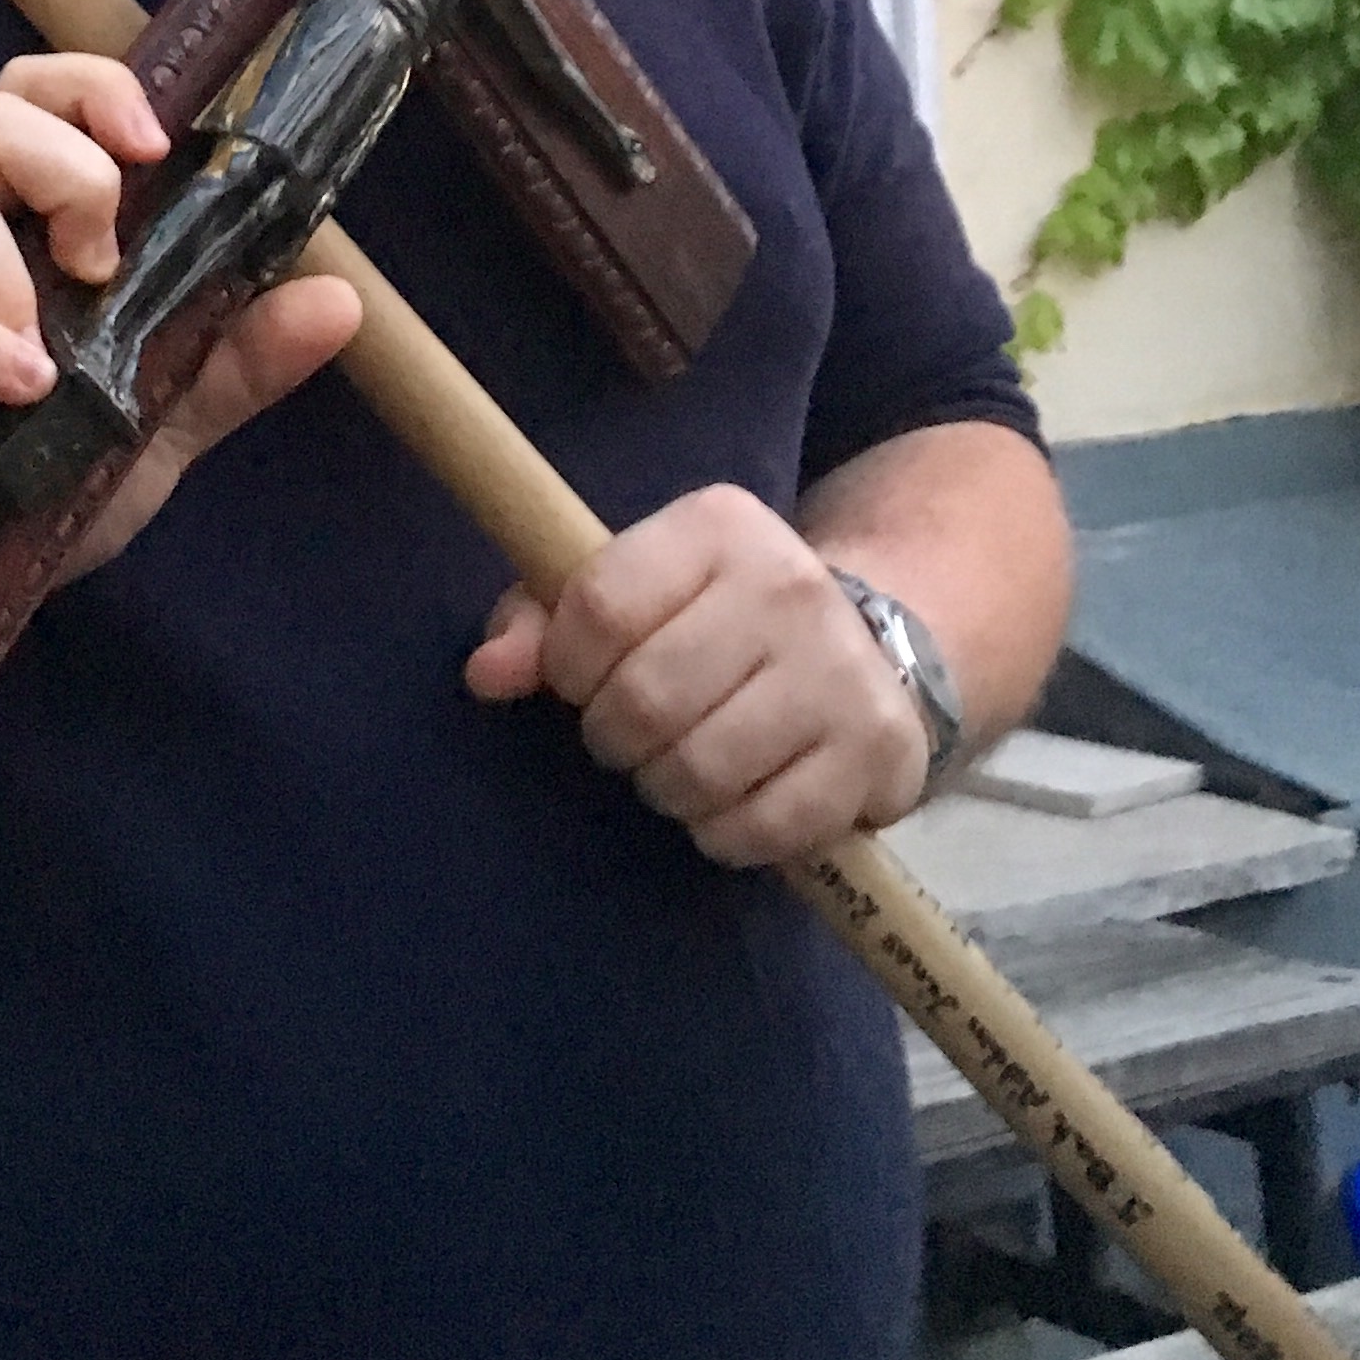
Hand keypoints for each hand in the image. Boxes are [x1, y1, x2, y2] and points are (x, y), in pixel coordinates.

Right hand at [0, 52, 358, 576]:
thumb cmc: (52, 462)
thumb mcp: (167, 409)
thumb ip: (241, 354)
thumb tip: (339, 302)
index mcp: (23, 212)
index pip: (40, 94)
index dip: (92, 88)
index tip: (150, 142)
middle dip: (59, 167)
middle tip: (101, 258)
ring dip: (2, 259)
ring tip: (49, 350)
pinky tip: (18, 385)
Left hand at [463, 482, 933, 867]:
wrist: (867, 643)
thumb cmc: (713, 616)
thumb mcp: (632, 584)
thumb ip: (543, 618)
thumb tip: (485, 674)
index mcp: (717, 526)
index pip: (600, 608)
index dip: (567, 665)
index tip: (580, 678)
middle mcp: (788, 585)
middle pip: (644, 699)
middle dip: (614, 735)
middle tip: (631, 732)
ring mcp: (839, 670)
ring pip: (699, 771)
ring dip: (665, 788)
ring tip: (676, 764)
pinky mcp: (874, 750)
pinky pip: (761, 828)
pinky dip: (724, 833)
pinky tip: (729, 800)